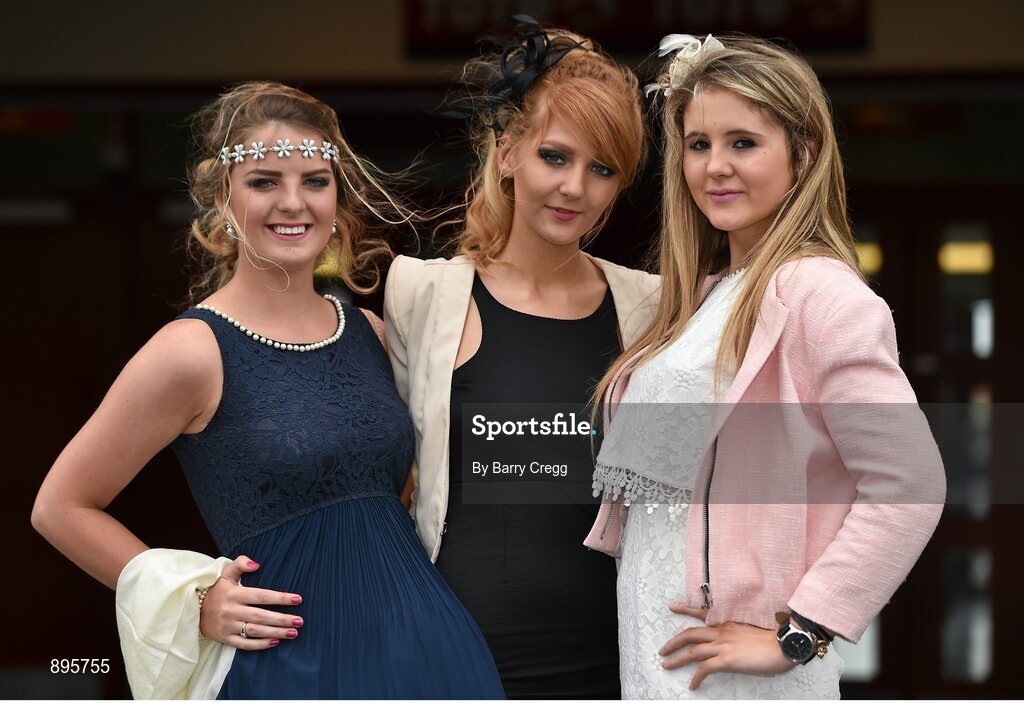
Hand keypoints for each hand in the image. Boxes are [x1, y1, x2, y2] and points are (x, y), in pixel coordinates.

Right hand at [199, 555, 303, 650]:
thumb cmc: (215, 590)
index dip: (280, 598)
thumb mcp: (225, 573)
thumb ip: (240, 563)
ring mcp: (228, 626)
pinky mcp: (225, 638)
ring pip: (255, 631)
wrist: (192, 609)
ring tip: (294, 633)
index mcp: (234, 594)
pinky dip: (260, 645)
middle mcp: (232, 611)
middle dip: (282, 619)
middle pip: (261, 616)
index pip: (262, 596)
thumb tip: (256, 564)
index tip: (298, 599)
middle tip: (300, 621)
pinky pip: (245, 644)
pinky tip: (275, 642)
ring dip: (276, 633)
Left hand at [659, 602, 795, 689]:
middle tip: (663, 649)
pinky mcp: (727, 660)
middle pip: (690, 634)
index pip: (702, 613)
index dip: (685, 609)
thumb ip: (736, 634)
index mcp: (727, 623)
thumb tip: (730, 644)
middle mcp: (722, 632)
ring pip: (692, 651)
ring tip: (667, 665)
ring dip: (677, 659)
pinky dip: (696, 677)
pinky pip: (705, 668)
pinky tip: (692, 684)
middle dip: (673, 642)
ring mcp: (723, 645)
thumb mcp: (750, 631)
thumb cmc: (772, 641)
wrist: (783, 645)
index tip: (673, 607)